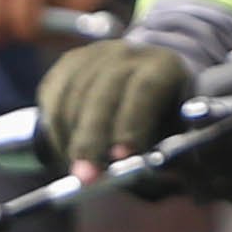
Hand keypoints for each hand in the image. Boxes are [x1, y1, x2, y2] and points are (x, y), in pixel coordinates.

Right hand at [38, 35, 194, 172]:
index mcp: (164, 66)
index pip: (145, 90)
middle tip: (85, 178)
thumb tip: (137, 174)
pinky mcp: (67, 64)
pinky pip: (53, 99)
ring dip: (71, 139)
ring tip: (78, 171)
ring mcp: (94, 55)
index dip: (131, 124)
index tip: (120, 158)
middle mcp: (128, 53)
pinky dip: (55, 131)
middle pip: (103, 94)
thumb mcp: (178, 138)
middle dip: (91, 140)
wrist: (146, 89)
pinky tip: (66, 151)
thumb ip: (167, 159)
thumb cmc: (164, 123)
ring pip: (73, 98)